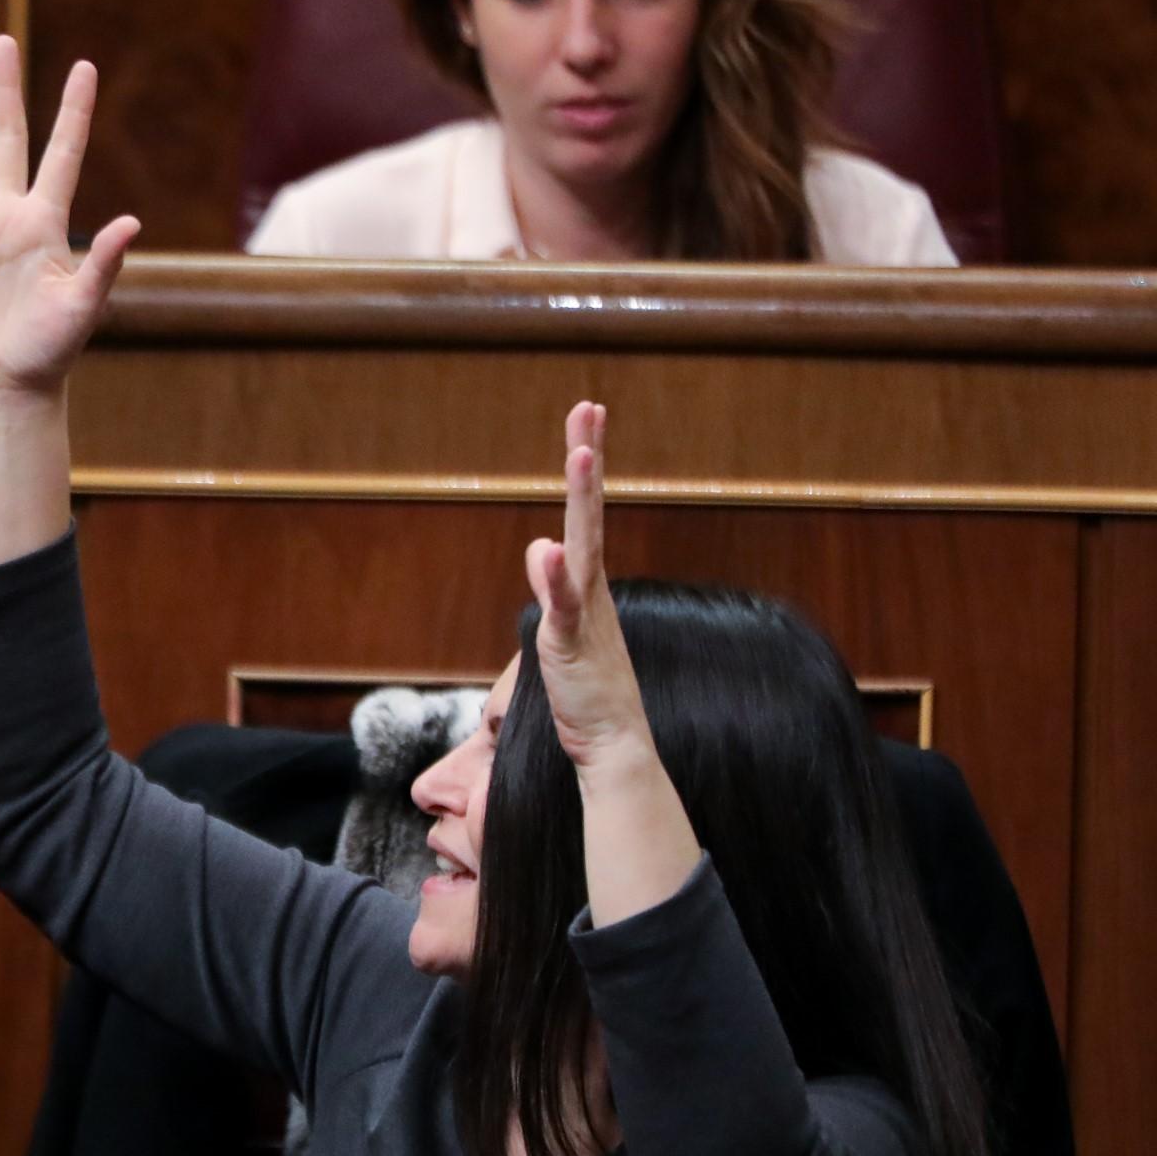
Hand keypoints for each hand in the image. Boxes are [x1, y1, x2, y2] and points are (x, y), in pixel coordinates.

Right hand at [0, 34, 139, 401]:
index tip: (84, 65)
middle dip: (4, 90)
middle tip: (4, 40)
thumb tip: (130, 221)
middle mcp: (8, 215)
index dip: (74, 110)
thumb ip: (104, 263)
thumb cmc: (51, 351)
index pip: (62, 152)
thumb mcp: (82, 306)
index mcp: (47, 221)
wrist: (6, 385)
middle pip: (6, 138)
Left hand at [523, 402, 653, 774]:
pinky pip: (563, 607)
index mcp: (587, 585)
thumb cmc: (589, 692)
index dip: (585, 470)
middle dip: (587, 459)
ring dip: (583, 500)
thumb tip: (540, 545)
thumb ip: (551, 585)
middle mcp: (591, 590)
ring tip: (581, 454)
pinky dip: (556, 580)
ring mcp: (585, 615)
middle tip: (588, 409)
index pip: (584, 516)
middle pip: (588, 513)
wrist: (615, 746)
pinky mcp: (571, 646)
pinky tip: (549, 549)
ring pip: (582, 547)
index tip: (588, 421)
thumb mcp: (561, 627)